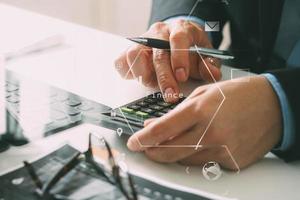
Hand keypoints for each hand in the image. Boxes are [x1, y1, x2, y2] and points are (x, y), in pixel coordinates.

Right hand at [115, 20, 221, 101]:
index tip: (182, 77)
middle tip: (170, 96)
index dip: (179, 58)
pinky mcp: (130, 50)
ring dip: (144, 75)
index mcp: (180, 29)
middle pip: (158, 53)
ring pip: (135, 55)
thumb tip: (213, 74)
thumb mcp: (204, 55)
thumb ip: (209, 65)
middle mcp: (159, 32)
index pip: (178, 38)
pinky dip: (127, 73)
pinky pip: (121, 61)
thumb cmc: (191, 49)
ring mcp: (142, 40)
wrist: (175, 39)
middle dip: (164, 78)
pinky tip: (138, 79)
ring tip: (152, 84)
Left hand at [126, 76, 282, 169]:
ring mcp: (222, 150)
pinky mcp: (231, 161)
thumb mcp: (203, 94)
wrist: (273, 106)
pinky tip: (201, 143)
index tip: (133, 143)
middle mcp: (210, 133)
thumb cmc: (238, 94)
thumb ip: (177, 112)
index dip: (143, 138)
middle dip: (152, 152)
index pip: (162, 130)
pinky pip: (205, 163)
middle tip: (145, 148)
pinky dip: (197, 155)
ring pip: (185, 160)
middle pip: (169, 152)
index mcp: (201, 110)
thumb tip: (154, 124)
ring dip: (173, 153)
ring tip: (172, 142)